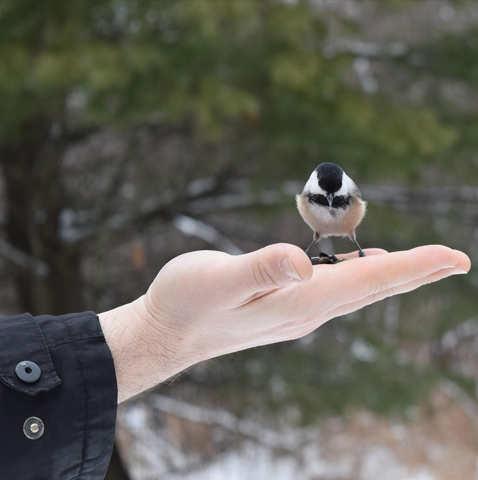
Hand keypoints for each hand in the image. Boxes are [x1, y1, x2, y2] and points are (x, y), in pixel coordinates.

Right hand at [98, 244, 469, 401]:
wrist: (165, 334)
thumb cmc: (184, 303)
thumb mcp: (216, 280)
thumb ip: (260, 269)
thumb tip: (303, 262)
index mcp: (298, 301)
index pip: (368, 282)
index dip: (412, 266)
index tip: (454, 257)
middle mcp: (305, 311)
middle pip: (372, 289)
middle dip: (415, 272)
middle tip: (455, 260)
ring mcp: (295, 312)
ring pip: (356, 292)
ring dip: (391, 276)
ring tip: (421, 264)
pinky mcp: (282, 307)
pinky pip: (335, 291)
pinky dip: (359, 277)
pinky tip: (359, 269)